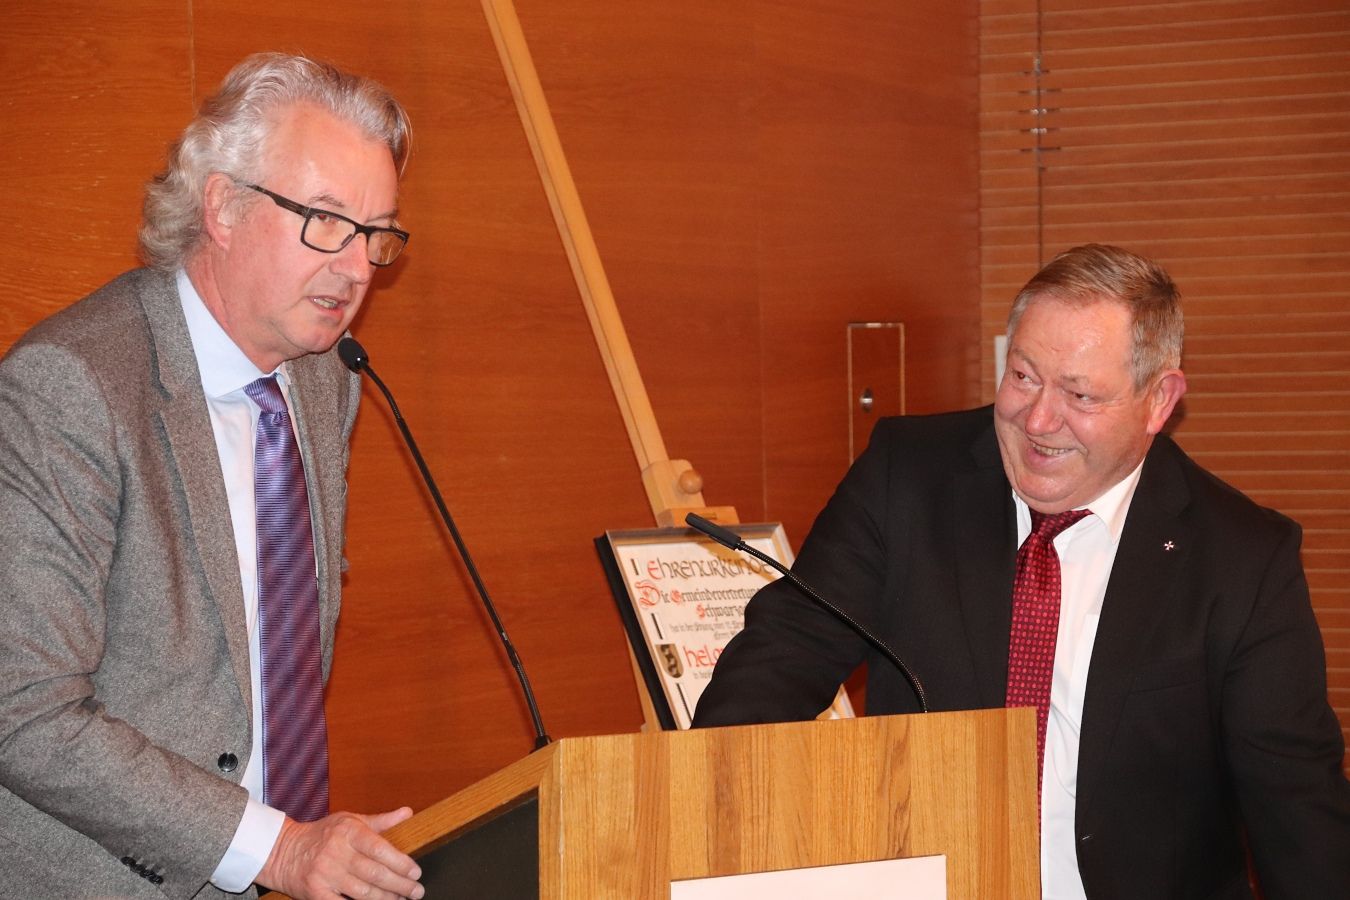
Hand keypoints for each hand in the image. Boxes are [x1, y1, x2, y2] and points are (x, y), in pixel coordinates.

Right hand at [256, 807, 423, 898]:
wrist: (283, 851)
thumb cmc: (322, 834)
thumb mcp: (349, 820)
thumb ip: (380, 821)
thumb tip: (408, 813)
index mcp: (347, 831)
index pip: (379, 848)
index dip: (400, 862)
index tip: (416, 872)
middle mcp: (336, 852)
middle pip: (374, 873)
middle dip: (399, 885)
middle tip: (416, 891)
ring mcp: (325, 874)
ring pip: (362, 892)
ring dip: (385, 899)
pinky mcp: (315, 892)